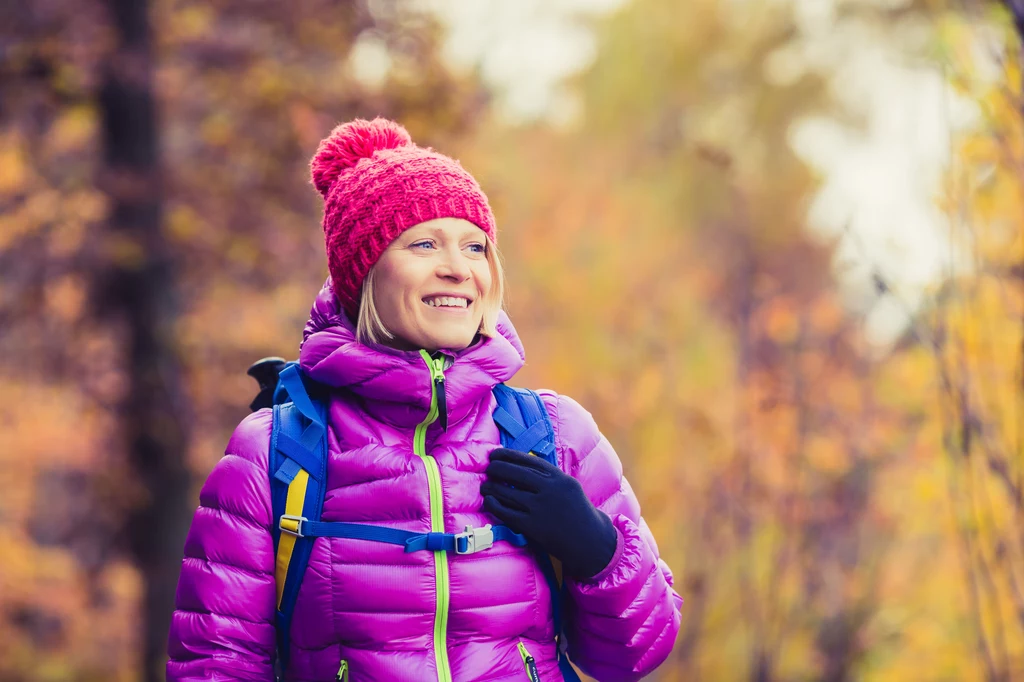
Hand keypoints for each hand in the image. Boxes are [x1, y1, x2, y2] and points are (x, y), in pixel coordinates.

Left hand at [481, 448, 616, 579]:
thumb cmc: (577, 513)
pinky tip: (489, 501)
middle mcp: (550, 490)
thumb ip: (548, 477)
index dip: (508, 455)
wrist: (590, 542)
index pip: (529, 461)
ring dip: (492, 487)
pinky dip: (495, 505)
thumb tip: (520, 465)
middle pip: (516, 474)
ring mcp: (541, 509)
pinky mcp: (533, 526)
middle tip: (488, 467)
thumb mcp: (569, 487)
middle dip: (498, 468)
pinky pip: (507, 513)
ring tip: (485, 485)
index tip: (495, 454)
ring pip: (508, 492)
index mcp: (560, 478)